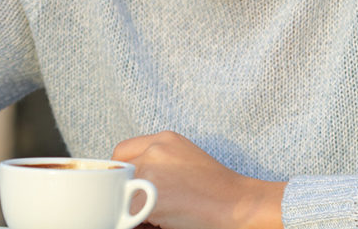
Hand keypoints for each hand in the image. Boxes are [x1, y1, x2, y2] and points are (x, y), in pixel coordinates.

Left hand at [111, 131, 284, 228]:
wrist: (238, 205)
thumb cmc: (216, 189)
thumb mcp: (185, 159)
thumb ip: (157, 161)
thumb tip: (126, 181)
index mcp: (164, 138)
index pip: (122, 152)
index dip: (122, 172)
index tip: (126, 187)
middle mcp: (155, 149)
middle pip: (119, 173)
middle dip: (124, 190)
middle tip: (139, 204)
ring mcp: (151, 171)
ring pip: (121, 193)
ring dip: (130, 206)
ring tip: (153, 215)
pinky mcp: (149, 196)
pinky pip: (129, 213)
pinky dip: (138, 221)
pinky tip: (161, 221)